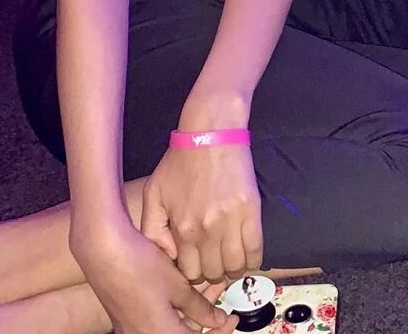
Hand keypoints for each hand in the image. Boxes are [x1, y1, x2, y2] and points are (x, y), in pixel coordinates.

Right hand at [72, 222, 236, 333]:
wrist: (104, 254)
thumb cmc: (142, 269)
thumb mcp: (178, 287)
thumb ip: (200, 308)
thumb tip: (218, 320)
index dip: (219, 332)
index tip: (233, 318)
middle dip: (207, 316)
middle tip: (222, 295)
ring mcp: (135, 329)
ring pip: (173, 325)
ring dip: (193, 309)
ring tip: (210, 284)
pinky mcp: (129, 316)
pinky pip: (160, 318)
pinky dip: (177, 306)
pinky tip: (189, 286)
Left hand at [141, 144, 262, 285]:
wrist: (211, 133)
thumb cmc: (180, 162)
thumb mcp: (153, 194)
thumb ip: (152, 231)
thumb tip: (166, 259)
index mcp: (181, 229)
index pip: (189, 274)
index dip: (193, 274)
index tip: (198, 266)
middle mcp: (206, 231)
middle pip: (213, 274)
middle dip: (213, 273)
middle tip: (214, 262)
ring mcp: (231, 222)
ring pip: (235, 267)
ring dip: (233, 269)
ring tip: (230, 259)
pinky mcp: (251, 210)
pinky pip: (255, 250)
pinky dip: (252, 261)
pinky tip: (247, 256)